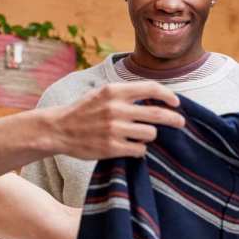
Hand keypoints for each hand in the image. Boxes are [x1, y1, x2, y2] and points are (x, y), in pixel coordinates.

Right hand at [49, 82, 185, 159]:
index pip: (151, 89)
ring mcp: (114, 129)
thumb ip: (125, 94)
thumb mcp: (102, 94)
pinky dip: (140, 149)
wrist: (58, 129)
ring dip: (150, 135)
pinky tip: (132, 147)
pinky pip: (140, 150)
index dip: (168, 95)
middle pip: (158, 114)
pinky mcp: (111, 148)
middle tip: (180, 122)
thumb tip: (155, 97)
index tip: (176, 102)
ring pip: (150, 133)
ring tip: (140, 136)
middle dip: (174, 119)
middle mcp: (116, 108)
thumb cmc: (83, 111)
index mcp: (114, 91)